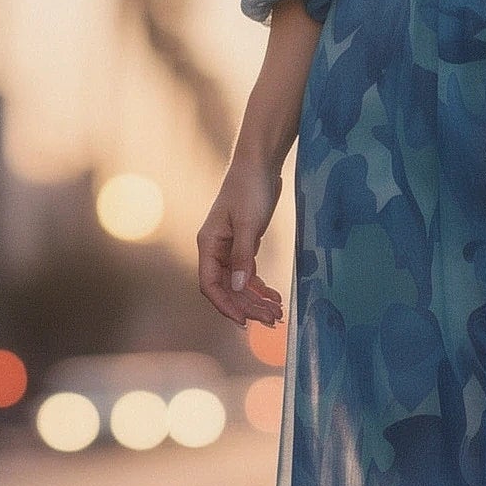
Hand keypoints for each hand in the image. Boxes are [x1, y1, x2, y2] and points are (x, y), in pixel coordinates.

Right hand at [198, 154, 285, 327]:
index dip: (225, 305)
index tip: (244, 321)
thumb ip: (243, 256)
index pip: (210, 284)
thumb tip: (237, 287)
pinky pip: (248, 273)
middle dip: (248, 306)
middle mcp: (215, 249)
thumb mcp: (249, 224)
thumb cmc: (250, 189)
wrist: (259, 164)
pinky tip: (275, 297)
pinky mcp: (244, 244)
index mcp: (209, 244)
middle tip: (272, 320)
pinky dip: (260, 286)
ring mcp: (229, 248)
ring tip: (277, 313)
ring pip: (239, 283)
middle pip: (227, 288)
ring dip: (256, 299)